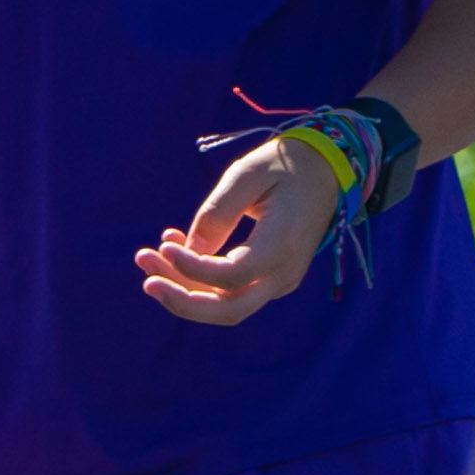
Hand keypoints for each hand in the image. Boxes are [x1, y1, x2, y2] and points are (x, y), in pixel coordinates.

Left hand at [135, 135, 334, 326]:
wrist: (328, 172)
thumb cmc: (287, 164)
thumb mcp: (248, 173)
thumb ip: (217, 212)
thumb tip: (186, 252)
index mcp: (283, 244)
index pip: (231, 276)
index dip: (192, 268)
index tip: (163, 244)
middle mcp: (284, 273)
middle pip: (229, 310)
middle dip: (182, 300)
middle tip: (146, 277)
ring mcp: (280, 281)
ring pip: (227, 306)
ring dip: (185, 291)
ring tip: (148, 258)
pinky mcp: (271, 279)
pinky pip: (232, 292)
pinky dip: (200, 281)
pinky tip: (173, 252)